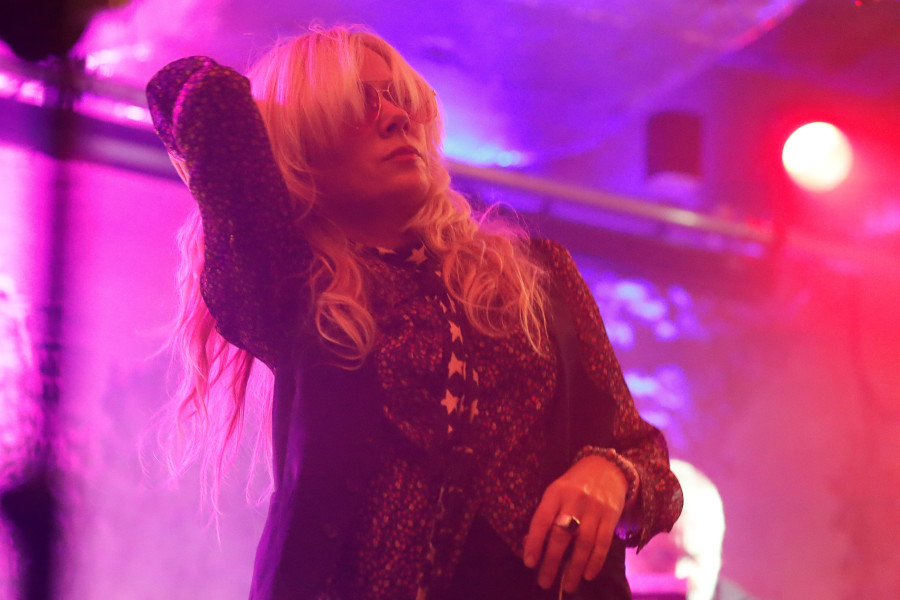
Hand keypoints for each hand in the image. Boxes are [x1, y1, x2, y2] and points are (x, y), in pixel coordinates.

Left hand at [523, 455, 627, 592]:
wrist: (606, 468)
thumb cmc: (574, 485)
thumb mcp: (555, 493)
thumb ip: (545, 516)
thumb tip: (530, 546)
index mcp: (555, 493)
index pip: (542, 520)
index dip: (534, 542)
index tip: (529, 562)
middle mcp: (575, 500)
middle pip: (561, 535)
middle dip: (552, 562)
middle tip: (545, 582)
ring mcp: (594, 508)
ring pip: (583, 543)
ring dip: (574, 568)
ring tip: (568, 585)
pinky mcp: (611, 516)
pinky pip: (603, 543)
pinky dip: (595, 562)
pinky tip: (588, 574)